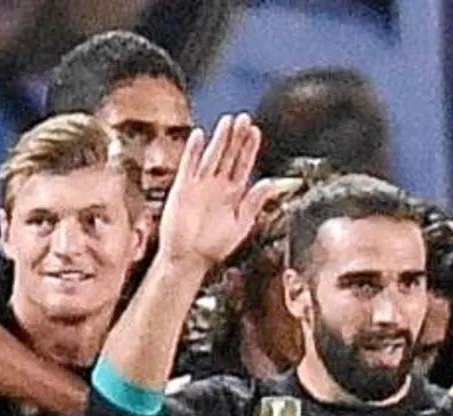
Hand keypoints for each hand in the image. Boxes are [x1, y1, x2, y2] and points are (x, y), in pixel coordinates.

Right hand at [157, 115, 279, 269]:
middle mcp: (217, 185)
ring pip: (212, 156)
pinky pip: (189, 166)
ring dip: (220, 139)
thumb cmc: (214, 247)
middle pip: (229, 156)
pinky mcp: (183, 189)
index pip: (243, 165)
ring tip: (228, 121)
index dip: (249, 148)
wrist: (189, 260)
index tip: (256, 131)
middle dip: (236, 137)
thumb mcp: (240, 225)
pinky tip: (199, 136)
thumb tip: (269, 183)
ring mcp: (200, 185)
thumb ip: (254, 203)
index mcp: (233, 194)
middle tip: (244, 118)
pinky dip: (193, 152)